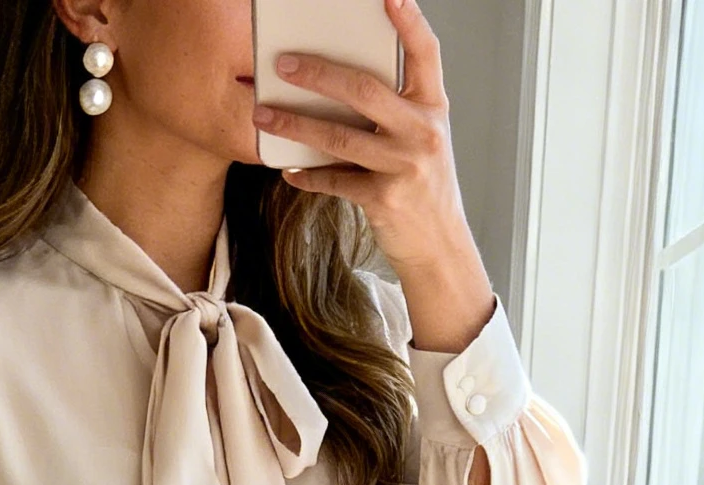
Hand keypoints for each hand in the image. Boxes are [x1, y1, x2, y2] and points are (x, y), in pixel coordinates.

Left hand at [254, 0, 496, 359]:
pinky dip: (308, 174)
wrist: (439, 244)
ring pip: (340, 136)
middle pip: (365, 90)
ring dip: (295, 123)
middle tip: (284, 63)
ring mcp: (404, 165)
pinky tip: (289, 168)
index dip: (408, 21)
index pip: (425, 52)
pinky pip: (335, 180)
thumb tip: (340, 80)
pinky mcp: (383, 199)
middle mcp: (422, 130)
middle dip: (319, 73)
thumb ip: (396, 106)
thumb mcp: (422, 136)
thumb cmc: (423, 183)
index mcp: (434, 105)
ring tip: (264, 113)